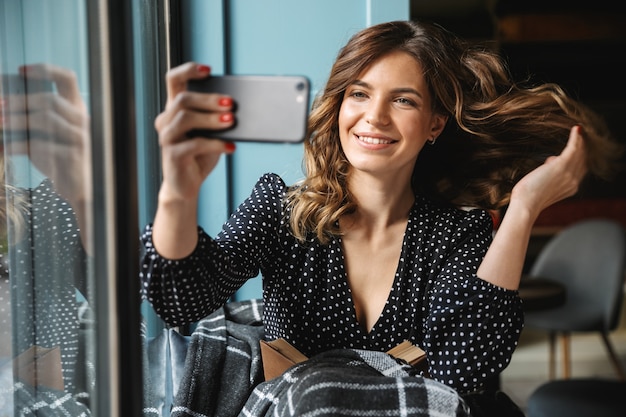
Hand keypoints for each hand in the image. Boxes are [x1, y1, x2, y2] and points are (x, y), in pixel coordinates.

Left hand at [2, 63, 92, 251]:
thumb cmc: (59, 156)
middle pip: (49, 100)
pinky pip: (41, 144)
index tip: (20, 71)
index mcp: (76, 108)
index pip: (67, 78)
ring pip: (45, 119)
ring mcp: (80, 138)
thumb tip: (2, 100)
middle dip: (18, 101)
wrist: (79, 187)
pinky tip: (4, 148)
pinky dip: (17, 145)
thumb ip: (33, 115)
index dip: (44, 70)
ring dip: (16, 122)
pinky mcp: (73, 156)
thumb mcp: (47, 132)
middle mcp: (82, 119)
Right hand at [154, 62, 235, 203]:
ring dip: (211, 119)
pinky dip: (215, 144)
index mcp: (174, 109)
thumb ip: (216, 118)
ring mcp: (167, 138)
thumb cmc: (200, 155)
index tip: (209, 70)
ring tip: (231, 121)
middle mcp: (166, 120)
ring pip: (185, 118)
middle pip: (183, 99)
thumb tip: (237, 108)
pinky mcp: (172, 155)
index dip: (188, 70)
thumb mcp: (210, 133)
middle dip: (209, 99)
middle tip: (231, 103)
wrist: (186, 185)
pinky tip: (230, 147)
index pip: (173, 80)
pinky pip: (194, 144)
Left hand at [510, 125, 587, 218]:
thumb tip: (549, 162)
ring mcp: (569, 173)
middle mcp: (573, 181)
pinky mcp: (562, 166)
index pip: (579, 170)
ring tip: (577, 132)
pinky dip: (575, 138)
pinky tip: (576, 129)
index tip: (575, 149)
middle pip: (582, 160)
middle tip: (578, 138)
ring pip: (579, 153)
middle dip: (581, 148)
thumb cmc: (527, 197)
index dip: (578, 159)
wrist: (526, 204)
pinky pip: (573, 148)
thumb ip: (549, 175)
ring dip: (579, 141)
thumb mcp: (542, 185)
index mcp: (570, 188)